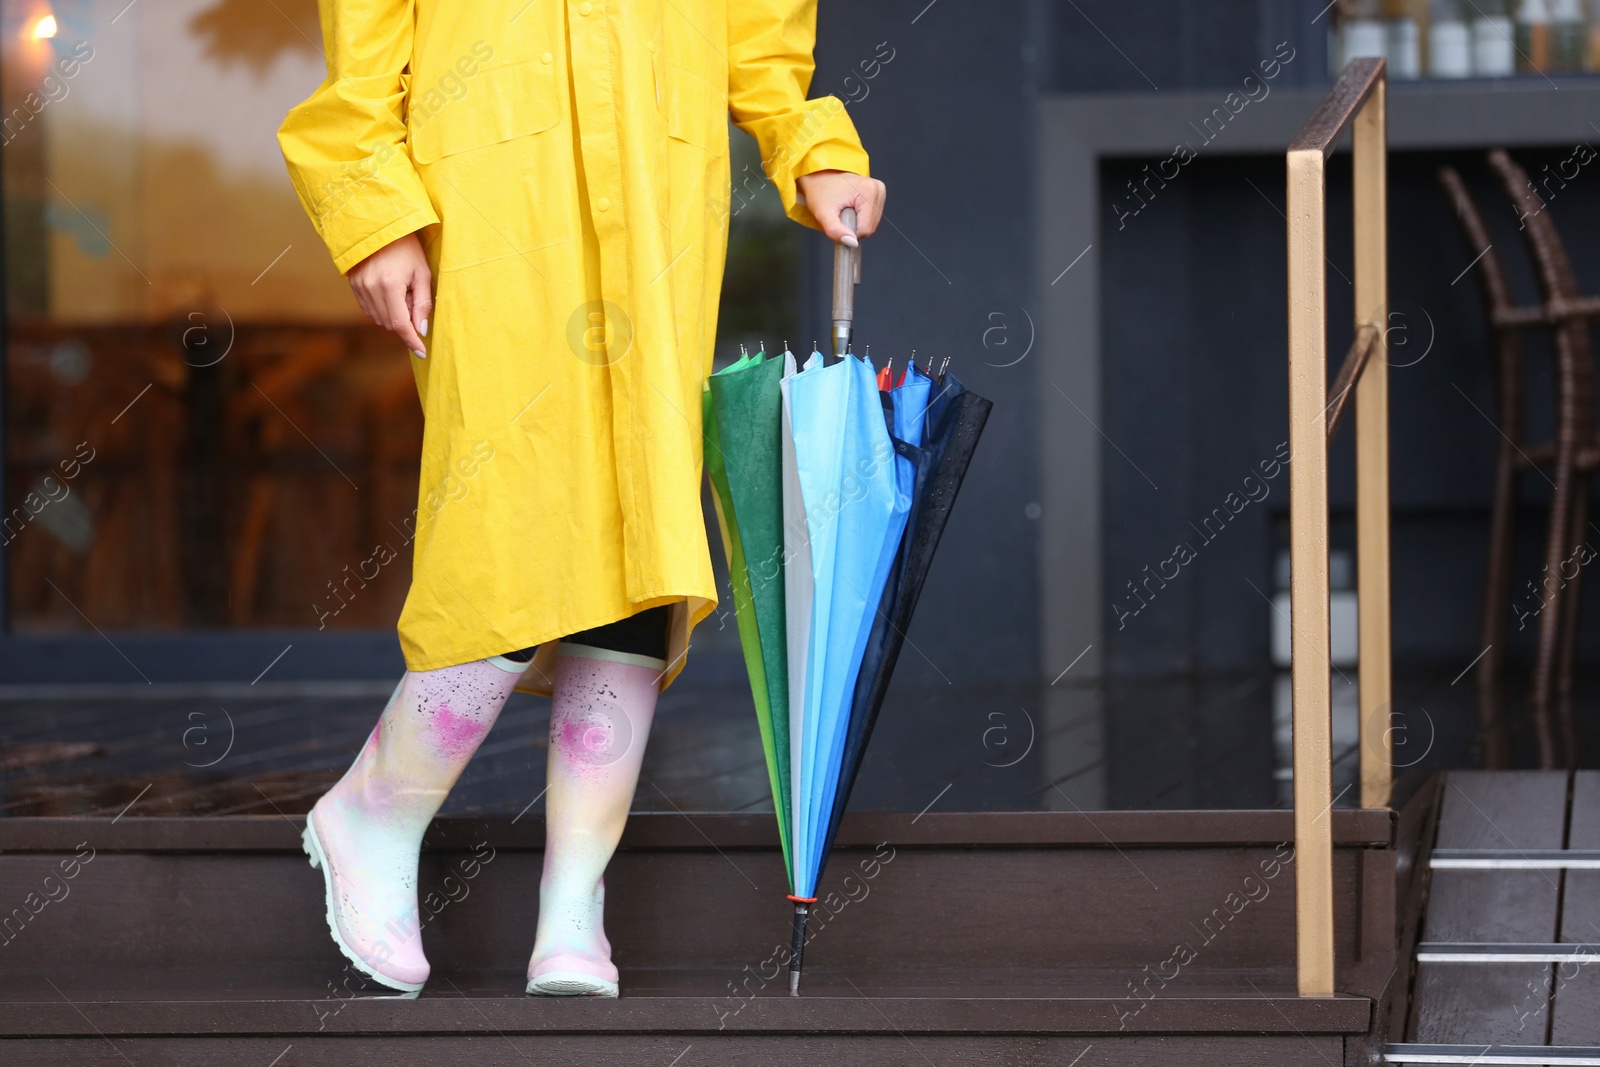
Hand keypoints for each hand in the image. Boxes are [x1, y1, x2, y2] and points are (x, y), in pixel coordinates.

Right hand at [347, 232, 431, 356]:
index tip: (422, 352)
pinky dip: (382, 309)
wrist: (381, 224)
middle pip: (389, 323)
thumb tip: (420, 330)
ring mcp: (359, 286)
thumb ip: (422, 304)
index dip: (411, 341)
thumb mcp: (422, 273)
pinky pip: (369, 309)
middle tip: (413, 300)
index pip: (400, 323)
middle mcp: (370, 288)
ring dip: (393, 315)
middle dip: (405, 322)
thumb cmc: (407, 247)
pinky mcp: (353, 285)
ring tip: (402, 291)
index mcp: (389, 285)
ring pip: (378, 318)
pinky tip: (390, 292)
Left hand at [796, 170, 885, 247]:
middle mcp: (878, 189)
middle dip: (853, 227)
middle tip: (840, 214)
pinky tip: (850, 208)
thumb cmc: (819, 191)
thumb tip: (853, 243)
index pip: (866, 229)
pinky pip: (872, 217)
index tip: (838, 220)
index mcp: (869, 191)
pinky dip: (860, 218)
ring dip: (856, 223)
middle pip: (870, 227)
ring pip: (872, 224)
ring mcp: (880, 190)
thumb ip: (836, 231)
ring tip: (844, 210)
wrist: (818, 175)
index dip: (850, 232)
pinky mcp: (878, 193)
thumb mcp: (823, 214)